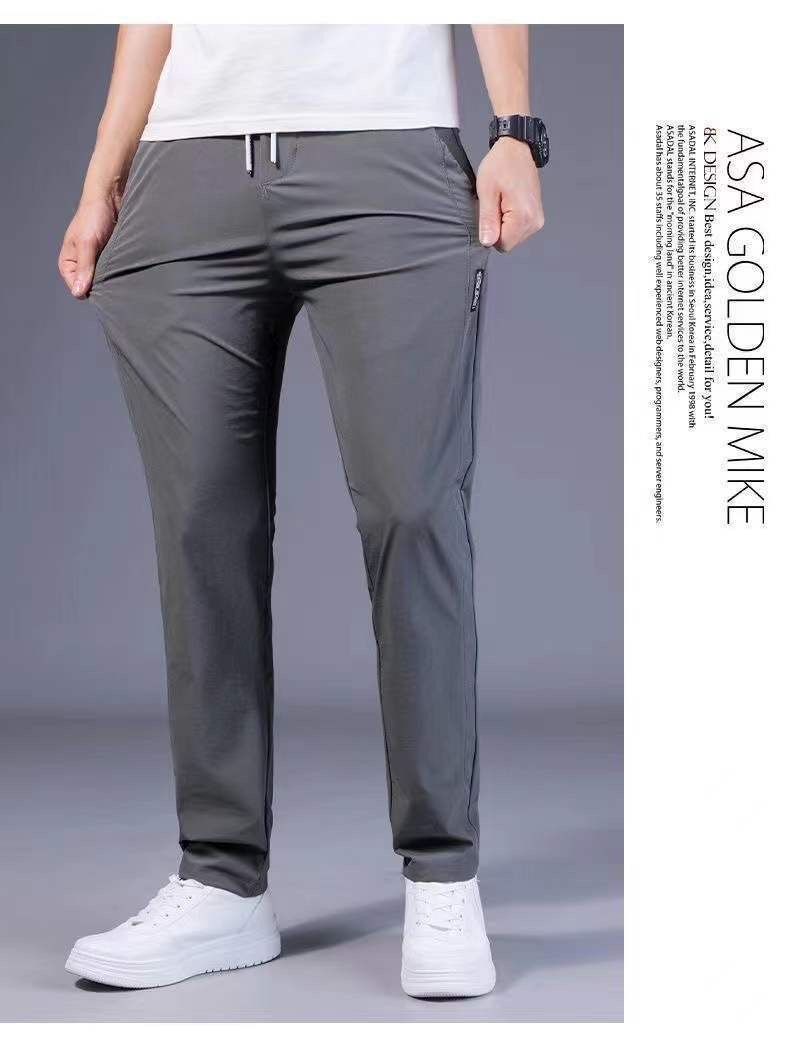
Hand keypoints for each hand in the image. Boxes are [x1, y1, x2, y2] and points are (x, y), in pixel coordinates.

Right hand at [58, 196, 117, 298]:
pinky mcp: (108, 257)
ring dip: (111, 279)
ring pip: (102, 280)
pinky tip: (125, 269)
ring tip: (120, 273)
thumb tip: (78, 292)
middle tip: (114, 280)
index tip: (103, 286)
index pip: (76, 289)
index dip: (88, 290)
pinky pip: (112, 271)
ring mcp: (94, 261)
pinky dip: (118, 272)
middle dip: (101, 286)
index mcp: (68, 262)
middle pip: (90, 287)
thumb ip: (84, 267)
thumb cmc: (93, 216)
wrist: (110, 197)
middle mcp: (80, 264)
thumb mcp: (87, 243)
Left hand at [477, 137, 543, 251]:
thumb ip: (488, 220)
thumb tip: (487, 242)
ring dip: (504, 224)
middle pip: (509, 242)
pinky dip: (511, 220)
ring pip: (514, 237)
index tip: (491, 212)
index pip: (502, 245)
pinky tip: (509, 203)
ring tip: (503, 201)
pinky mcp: (537, 216)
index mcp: (523, 217)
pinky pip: (519, 229)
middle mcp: (534, 221)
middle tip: (496, 204)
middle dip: (498, 228)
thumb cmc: (501, 165)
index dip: (491, 233)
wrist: (517, 149)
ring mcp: (537, 219)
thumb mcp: (487, 192)